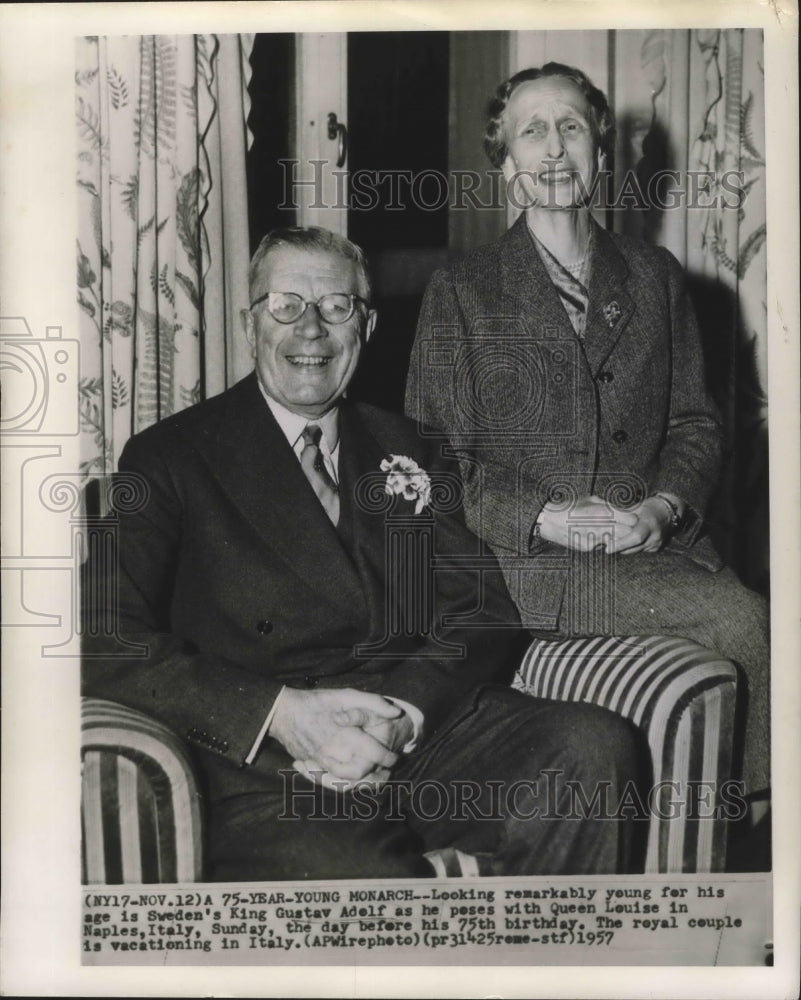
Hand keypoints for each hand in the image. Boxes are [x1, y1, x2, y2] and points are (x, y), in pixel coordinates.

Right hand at [270, 687, 402, 784]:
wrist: (282, 711)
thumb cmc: (316, 701)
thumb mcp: (346, 695)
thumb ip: (373, 702)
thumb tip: (396, 713)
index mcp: (345, 735)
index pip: (373, 754)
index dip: (387, 757)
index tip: (394, 756)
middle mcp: (333, 752)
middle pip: (360, 773)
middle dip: (376, 775)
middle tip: (386, 771)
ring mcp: (320, 762)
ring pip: (345, 782)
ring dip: (362, 784)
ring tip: (373, 779)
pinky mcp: (310, 766)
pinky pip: (328, 782)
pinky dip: (341, 785)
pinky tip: (349, 782)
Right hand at [538, 494, 637, 551]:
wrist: (548, 521)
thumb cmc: (570, 507)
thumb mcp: (590, 500)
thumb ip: (608, 505)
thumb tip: (624, 511)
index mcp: (601, 511)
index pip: (628, 519)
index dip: (631, 519)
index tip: (634, 519)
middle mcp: (599, 526)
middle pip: (625, 531)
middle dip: (628, 530)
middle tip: (631, 528)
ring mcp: (593, 538)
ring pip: (615, 540)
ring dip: (618, 537)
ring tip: (616, 532)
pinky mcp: (587, 547)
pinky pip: (602, 545)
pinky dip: (605, 542)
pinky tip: (600, 536)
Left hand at [604, 497, 672, 554]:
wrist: (666, 512)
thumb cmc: (647, 508)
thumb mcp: (635, 508)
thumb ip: (622, 516)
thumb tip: (605, 519)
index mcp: (649, 523)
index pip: (635, 537)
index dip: (621, 544)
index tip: (608, 548)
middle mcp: (655, 536)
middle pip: (633, 548)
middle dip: (618, 548)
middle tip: (605, 544)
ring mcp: (656, 543)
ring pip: (635, 551)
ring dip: (622, 549)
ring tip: (611, 543)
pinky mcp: (655, 548)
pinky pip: (639, 550)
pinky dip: (630, 548)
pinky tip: (623, 543)